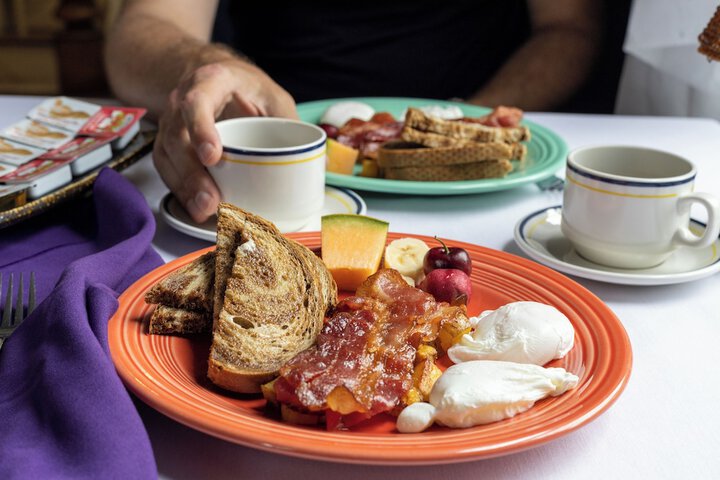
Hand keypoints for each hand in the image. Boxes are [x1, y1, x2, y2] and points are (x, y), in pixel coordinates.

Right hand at [153, 59, 297, 221]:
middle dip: (193, 173)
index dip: (201, 129)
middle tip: (210, 201)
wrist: (217, 78)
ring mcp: (172, 122)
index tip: (213, 157)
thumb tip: (316, 159)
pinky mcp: (169, 144)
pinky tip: (195, 208)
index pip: (198, 102)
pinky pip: (166, 168)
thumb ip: (289, 122)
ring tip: (204, 212)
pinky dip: (179, 190)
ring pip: (167, 155)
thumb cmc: (248, 89)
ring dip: (184, 187)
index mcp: (211, 81)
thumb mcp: (274, 97)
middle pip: (177, 137)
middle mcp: (183, 99)